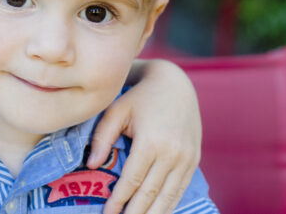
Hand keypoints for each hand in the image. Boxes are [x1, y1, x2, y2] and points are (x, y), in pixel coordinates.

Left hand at [86, 59, 201, 213]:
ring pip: (169, 195)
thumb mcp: (116, 110)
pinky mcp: (194, 159)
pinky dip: (169, 204)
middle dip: (135, 212)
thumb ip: (102, 137)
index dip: (119, 200)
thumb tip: (91, 164)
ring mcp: (187, 158)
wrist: (175, 83)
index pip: (132, 180)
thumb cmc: (139, 97)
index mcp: (152, 141)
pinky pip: (180, 188)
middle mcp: (173, 153)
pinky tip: (156, 212)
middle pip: (151, 193)